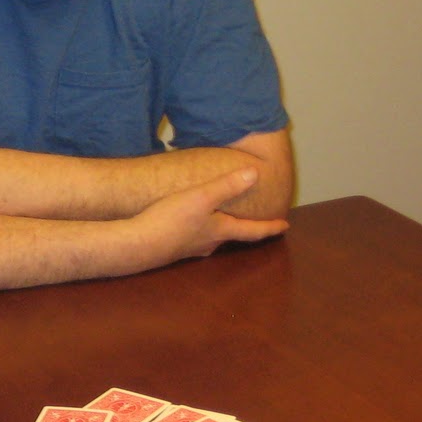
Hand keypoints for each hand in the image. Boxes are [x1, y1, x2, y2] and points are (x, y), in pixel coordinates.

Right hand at [135, 168, 288, 261]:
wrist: (137, 245)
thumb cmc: (171, 220)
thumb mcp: (201, 197)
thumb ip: (227, 186)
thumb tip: (256, 174)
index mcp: (220, 231)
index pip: (252, 231)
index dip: (270, 227)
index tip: (285, 226)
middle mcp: (208, 243)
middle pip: (231, 235)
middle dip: (243, 227)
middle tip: (253, 220)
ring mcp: (189, 248)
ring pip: (211, 237)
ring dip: (219, 229)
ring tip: (222, 219)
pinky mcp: (172, 248)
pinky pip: (193, 237)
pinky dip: (199, 229)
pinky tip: (188, 222)